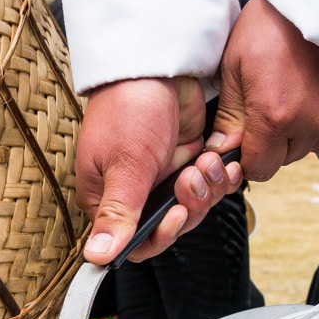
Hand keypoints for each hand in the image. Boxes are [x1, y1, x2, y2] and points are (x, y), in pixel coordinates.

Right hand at [77, 76, 243, 264]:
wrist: (157, 62)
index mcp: (110, 198)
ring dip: (207, 189)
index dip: (159, 237)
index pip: (134, 243)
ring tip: (205, 161)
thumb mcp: (125, 163)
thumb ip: (117, 213)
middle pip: (171, 227)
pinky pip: (210, 185)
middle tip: (192, 177)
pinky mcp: (187, 161)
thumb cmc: (129, 105)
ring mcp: (163, 177)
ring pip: (195, 207)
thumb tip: (96, 257)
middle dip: (189, 206)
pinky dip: (220, 177)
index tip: (175, 216)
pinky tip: (222, 161)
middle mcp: (136, 193)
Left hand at [211, 0, 318, 181]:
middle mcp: (311, 124)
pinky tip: (317, 92)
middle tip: (274, 99)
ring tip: (298, 90)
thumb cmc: (279, 20)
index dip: (249, 157)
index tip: (248, 140)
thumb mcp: (237, 62)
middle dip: (274, 139)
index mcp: (275, 115)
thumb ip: (229, 115)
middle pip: (284, 159)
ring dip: (300, 130)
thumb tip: (221, 150)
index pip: (259, 169)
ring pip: (309, 147)